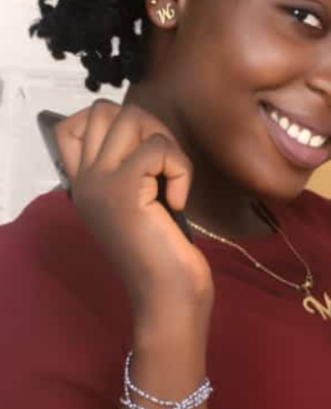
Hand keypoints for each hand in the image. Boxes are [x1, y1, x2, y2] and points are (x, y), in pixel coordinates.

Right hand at [54, 101, 213, 322]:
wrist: (167, 298)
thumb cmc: (162, 259)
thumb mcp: (142, 208)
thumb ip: (134, 175)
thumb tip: (149, 138)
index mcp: (84, 186)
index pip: (73, 126)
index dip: (113, 124)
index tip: (144, 156)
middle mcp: (85, 181)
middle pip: (104, 111)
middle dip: (147, 126)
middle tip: (164, 166)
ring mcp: (100, 183)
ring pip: (131, 119)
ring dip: (165, 143)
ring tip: (172, 181)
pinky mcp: (123, 190)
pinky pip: (158, 148)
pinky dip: (180, 169)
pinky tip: (177, 201)